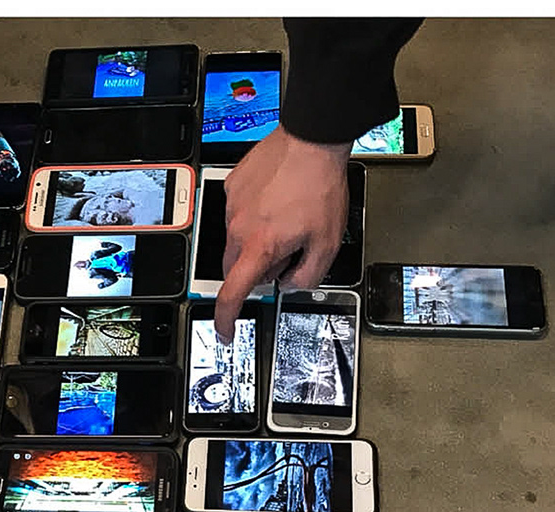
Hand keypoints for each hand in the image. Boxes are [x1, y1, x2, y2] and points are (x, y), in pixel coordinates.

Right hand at [215, 128, 350, 337]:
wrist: (313, 138)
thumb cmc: (320, 183)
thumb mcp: (329, 242)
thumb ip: (307, 275)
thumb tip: (290, 285)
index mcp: (260, 247)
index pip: (232, 295)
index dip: (226, 319)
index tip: (226, 330)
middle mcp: (239, 229)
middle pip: (236, 268)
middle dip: (256, 269)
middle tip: (285, 252)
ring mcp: (232, 207)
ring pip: (237, 240)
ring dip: (257, 239)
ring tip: (286, 216)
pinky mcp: (233, 187)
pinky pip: (238, 213)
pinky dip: (254, 214)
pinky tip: (275, 199)